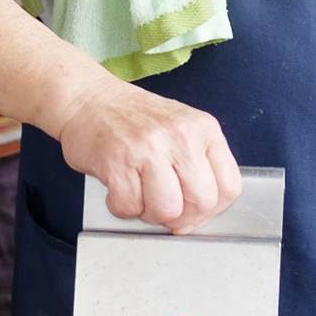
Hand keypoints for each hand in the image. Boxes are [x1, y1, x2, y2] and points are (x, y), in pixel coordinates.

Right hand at [50, 75, 239, 232]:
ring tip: (138, 194)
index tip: (193, 212)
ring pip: (167, 210)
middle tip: (163, 206)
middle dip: (182, 217)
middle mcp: (180, 135)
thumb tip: (200, 214)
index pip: (229, 187)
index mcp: (203, 128)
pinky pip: (129, 207)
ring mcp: (148, 147)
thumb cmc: (132, 119)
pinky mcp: (117, 161)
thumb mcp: (180, 127)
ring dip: (149, 213)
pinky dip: (120, 206)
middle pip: (202, 203)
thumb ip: (198, 163)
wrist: (86, 98)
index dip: (212, 210)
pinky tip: (117, 187)